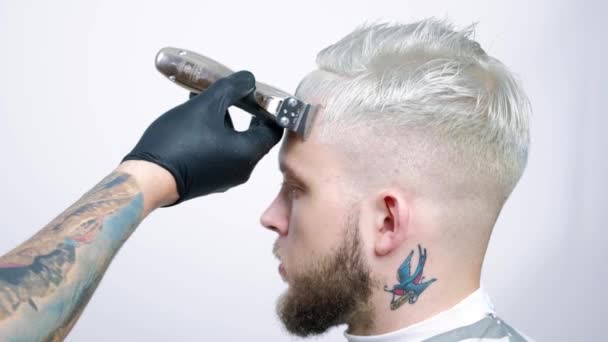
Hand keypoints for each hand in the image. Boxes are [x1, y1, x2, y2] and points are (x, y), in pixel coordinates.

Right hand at [122, 70, 283, 205]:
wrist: (147, 178)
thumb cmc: (177, 144)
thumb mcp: (206, 106)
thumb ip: (231, 89)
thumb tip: (247, 80)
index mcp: (247, 154)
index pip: (273, 130)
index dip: (270, 109)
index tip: (260, 94)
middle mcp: (241, 170)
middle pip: (253, 136)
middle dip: (245, 112)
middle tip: (236, 94)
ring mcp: (224, 177)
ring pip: (233, 143)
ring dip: (224, 120)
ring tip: (206, 100)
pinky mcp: (208, 179)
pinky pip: (219, 152)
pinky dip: (213, 134)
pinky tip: (195, 118)